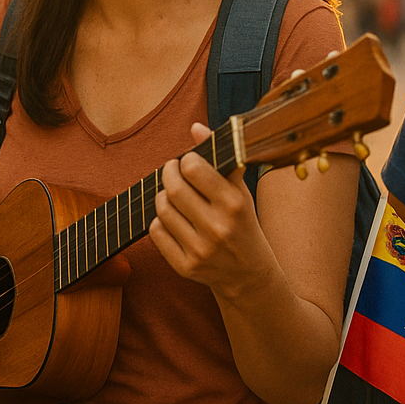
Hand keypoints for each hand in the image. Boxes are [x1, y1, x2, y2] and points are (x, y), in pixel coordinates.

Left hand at [149, 122, 273, 297]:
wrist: (248, 276)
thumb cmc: (243, 224)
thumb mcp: (239, 191)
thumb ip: (219, 158)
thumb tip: (195, 127)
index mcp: (234, 205)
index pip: (194, 169)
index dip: (185, 161)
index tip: (187, 162)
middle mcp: (217, 228)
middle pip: (173, 189)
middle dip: (168, 174)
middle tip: (172, 172)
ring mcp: (200, 250)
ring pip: (161, 210)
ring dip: (163, 197)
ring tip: (174, 196)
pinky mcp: (185, 267)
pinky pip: (156, 232)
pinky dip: (160, 221)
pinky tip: (172, 219)